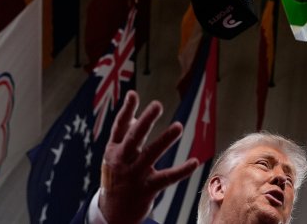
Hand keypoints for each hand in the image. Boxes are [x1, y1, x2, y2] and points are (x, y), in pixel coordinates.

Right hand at [98, 91, 198, 223]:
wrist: (112, 214)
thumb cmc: (116, 177)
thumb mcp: (114, 156)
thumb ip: (125, 135)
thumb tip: (138, 114)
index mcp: (113, 150)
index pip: (119, 127)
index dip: (126, 110)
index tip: (133, 94)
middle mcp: (121, 161)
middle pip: (134, 138)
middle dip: (146, 121)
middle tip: (157, 105)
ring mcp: (134, 176)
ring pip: (150, 155)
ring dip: (164, 140)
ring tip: (178, 127)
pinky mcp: (147, 189)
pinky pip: (166, 178)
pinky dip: (181, 170)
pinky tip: (194, 161)